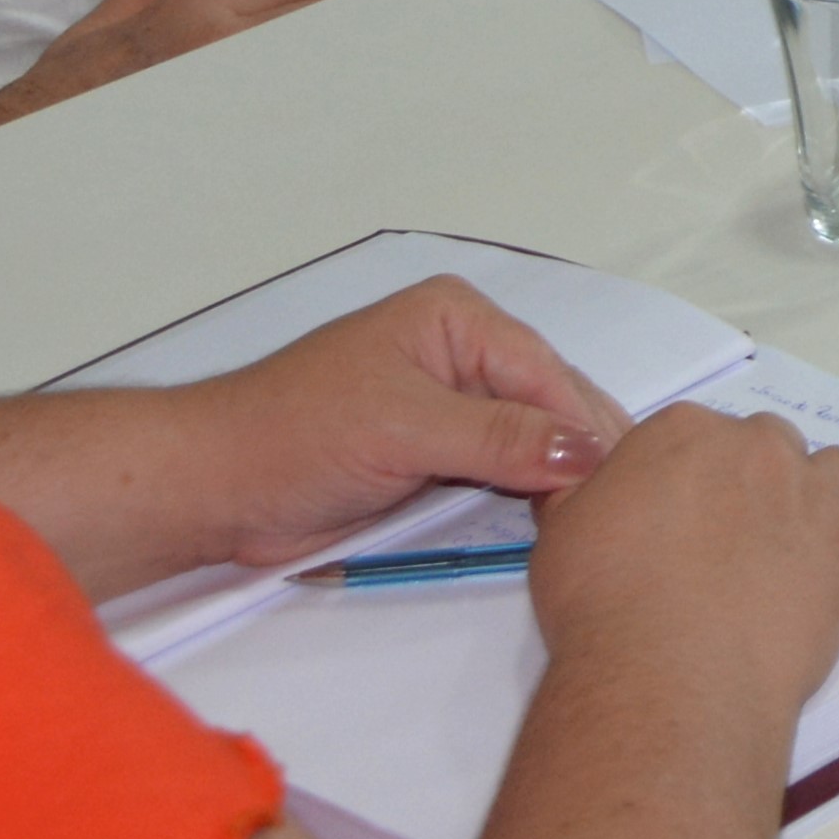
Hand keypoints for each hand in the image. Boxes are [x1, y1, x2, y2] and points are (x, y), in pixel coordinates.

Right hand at [0, 0, 347, 120]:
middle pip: (298, 24)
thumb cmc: (71, 75)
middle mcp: (212, 46)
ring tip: (368, 62)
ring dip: (327, 60)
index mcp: (192, 12)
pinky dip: (297, 102)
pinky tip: (324, 108)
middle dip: (340, 21)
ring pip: (290, 66)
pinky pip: (267, 110)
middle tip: (383, 24)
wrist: (35, 131)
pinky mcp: (210, 128)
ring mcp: (215, 88)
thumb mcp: (115, 13)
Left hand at [182, 275, 633, 567]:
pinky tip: (555, 520)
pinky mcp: (434, 454)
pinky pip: (499, 469)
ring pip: (529, 439)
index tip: (620, 481)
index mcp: (455, 318)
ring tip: (603, 517)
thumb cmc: (292, 435)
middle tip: (622, 506)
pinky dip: (524, 494)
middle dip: (578, 449)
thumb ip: (498, 439)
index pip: (544, 371)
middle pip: (545, 402)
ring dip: (555, 476)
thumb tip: (585, 453)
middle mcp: (460, 352)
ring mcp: (448, 405)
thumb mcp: (403, 429)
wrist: (217, 488)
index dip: (583, 426)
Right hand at [527, 401, 838, 715]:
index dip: (690, 476)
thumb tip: (588, 481)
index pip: (694, 434)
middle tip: (739, 534)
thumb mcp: (562, 534)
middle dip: (758, 480)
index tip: (683, 512)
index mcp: (682, 433)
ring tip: (818, 522)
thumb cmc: (602, 606)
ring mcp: (814, 497)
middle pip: (769, 447)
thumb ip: (587, 496)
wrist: (665, 673)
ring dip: (829, 489)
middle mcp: (756, 450)